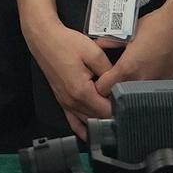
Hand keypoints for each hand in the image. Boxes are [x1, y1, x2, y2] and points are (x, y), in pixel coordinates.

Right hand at [22, 10, 117, 129]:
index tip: (128, 102)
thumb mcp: (94, 53)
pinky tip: (90, 133)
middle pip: (98, 118)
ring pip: (88, 121)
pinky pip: (73, 122)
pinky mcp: (62, 100)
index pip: (107, 111)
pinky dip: (83, 128)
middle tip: (123, 106)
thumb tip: (119, 84)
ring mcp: (66, 103)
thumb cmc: (65, 43)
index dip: (120, 108)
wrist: (44, 38)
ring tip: (113, 114)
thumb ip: (110, 71)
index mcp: (82, 92)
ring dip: (100, 119)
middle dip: (112, 114)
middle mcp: (73, 101)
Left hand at [106, 0, 172, 89]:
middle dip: (113, 89)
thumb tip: (98, 45)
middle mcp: (142, 81)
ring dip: (130, 89)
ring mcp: (157, 85)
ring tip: (131, 75)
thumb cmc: (158, 25)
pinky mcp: (169, 84)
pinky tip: (147, 72)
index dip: (98, 85)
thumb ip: (109, 41)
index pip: (103, 90)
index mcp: (128, 69)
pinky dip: (146, 85)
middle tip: (113, 78)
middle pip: (119, 96)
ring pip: (135, 96)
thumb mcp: (128, 31)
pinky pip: (151, 91)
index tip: (100, 79)